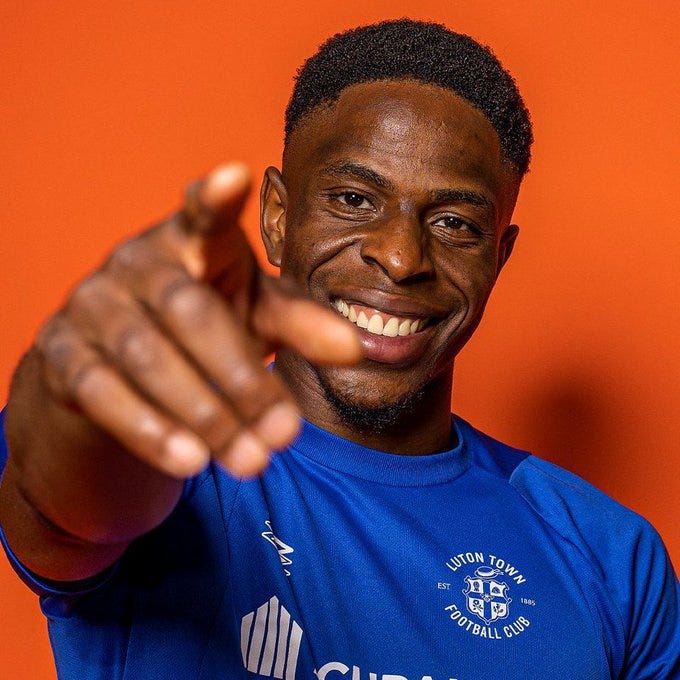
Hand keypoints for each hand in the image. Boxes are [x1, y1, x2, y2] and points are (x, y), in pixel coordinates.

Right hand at [34, 163, 361, 478]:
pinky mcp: (62, 355)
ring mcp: (91, 306)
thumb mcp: (254, 319)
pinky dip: (150, 431)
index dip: (214, 199)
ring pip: (147, 359)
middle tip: (287, 434)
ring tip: (252, 461)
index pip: (202, 215)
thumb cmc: (201, 328)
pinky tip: (191, 462)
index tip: (234, 176)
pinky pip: (103, 393)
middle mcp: (135, 263)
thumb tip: (358, 349)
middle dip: (242, 379)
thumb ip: (302, 326)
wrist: (117, 368)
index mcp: (189, 242)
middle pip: (191, 313)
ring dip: (205, 415)